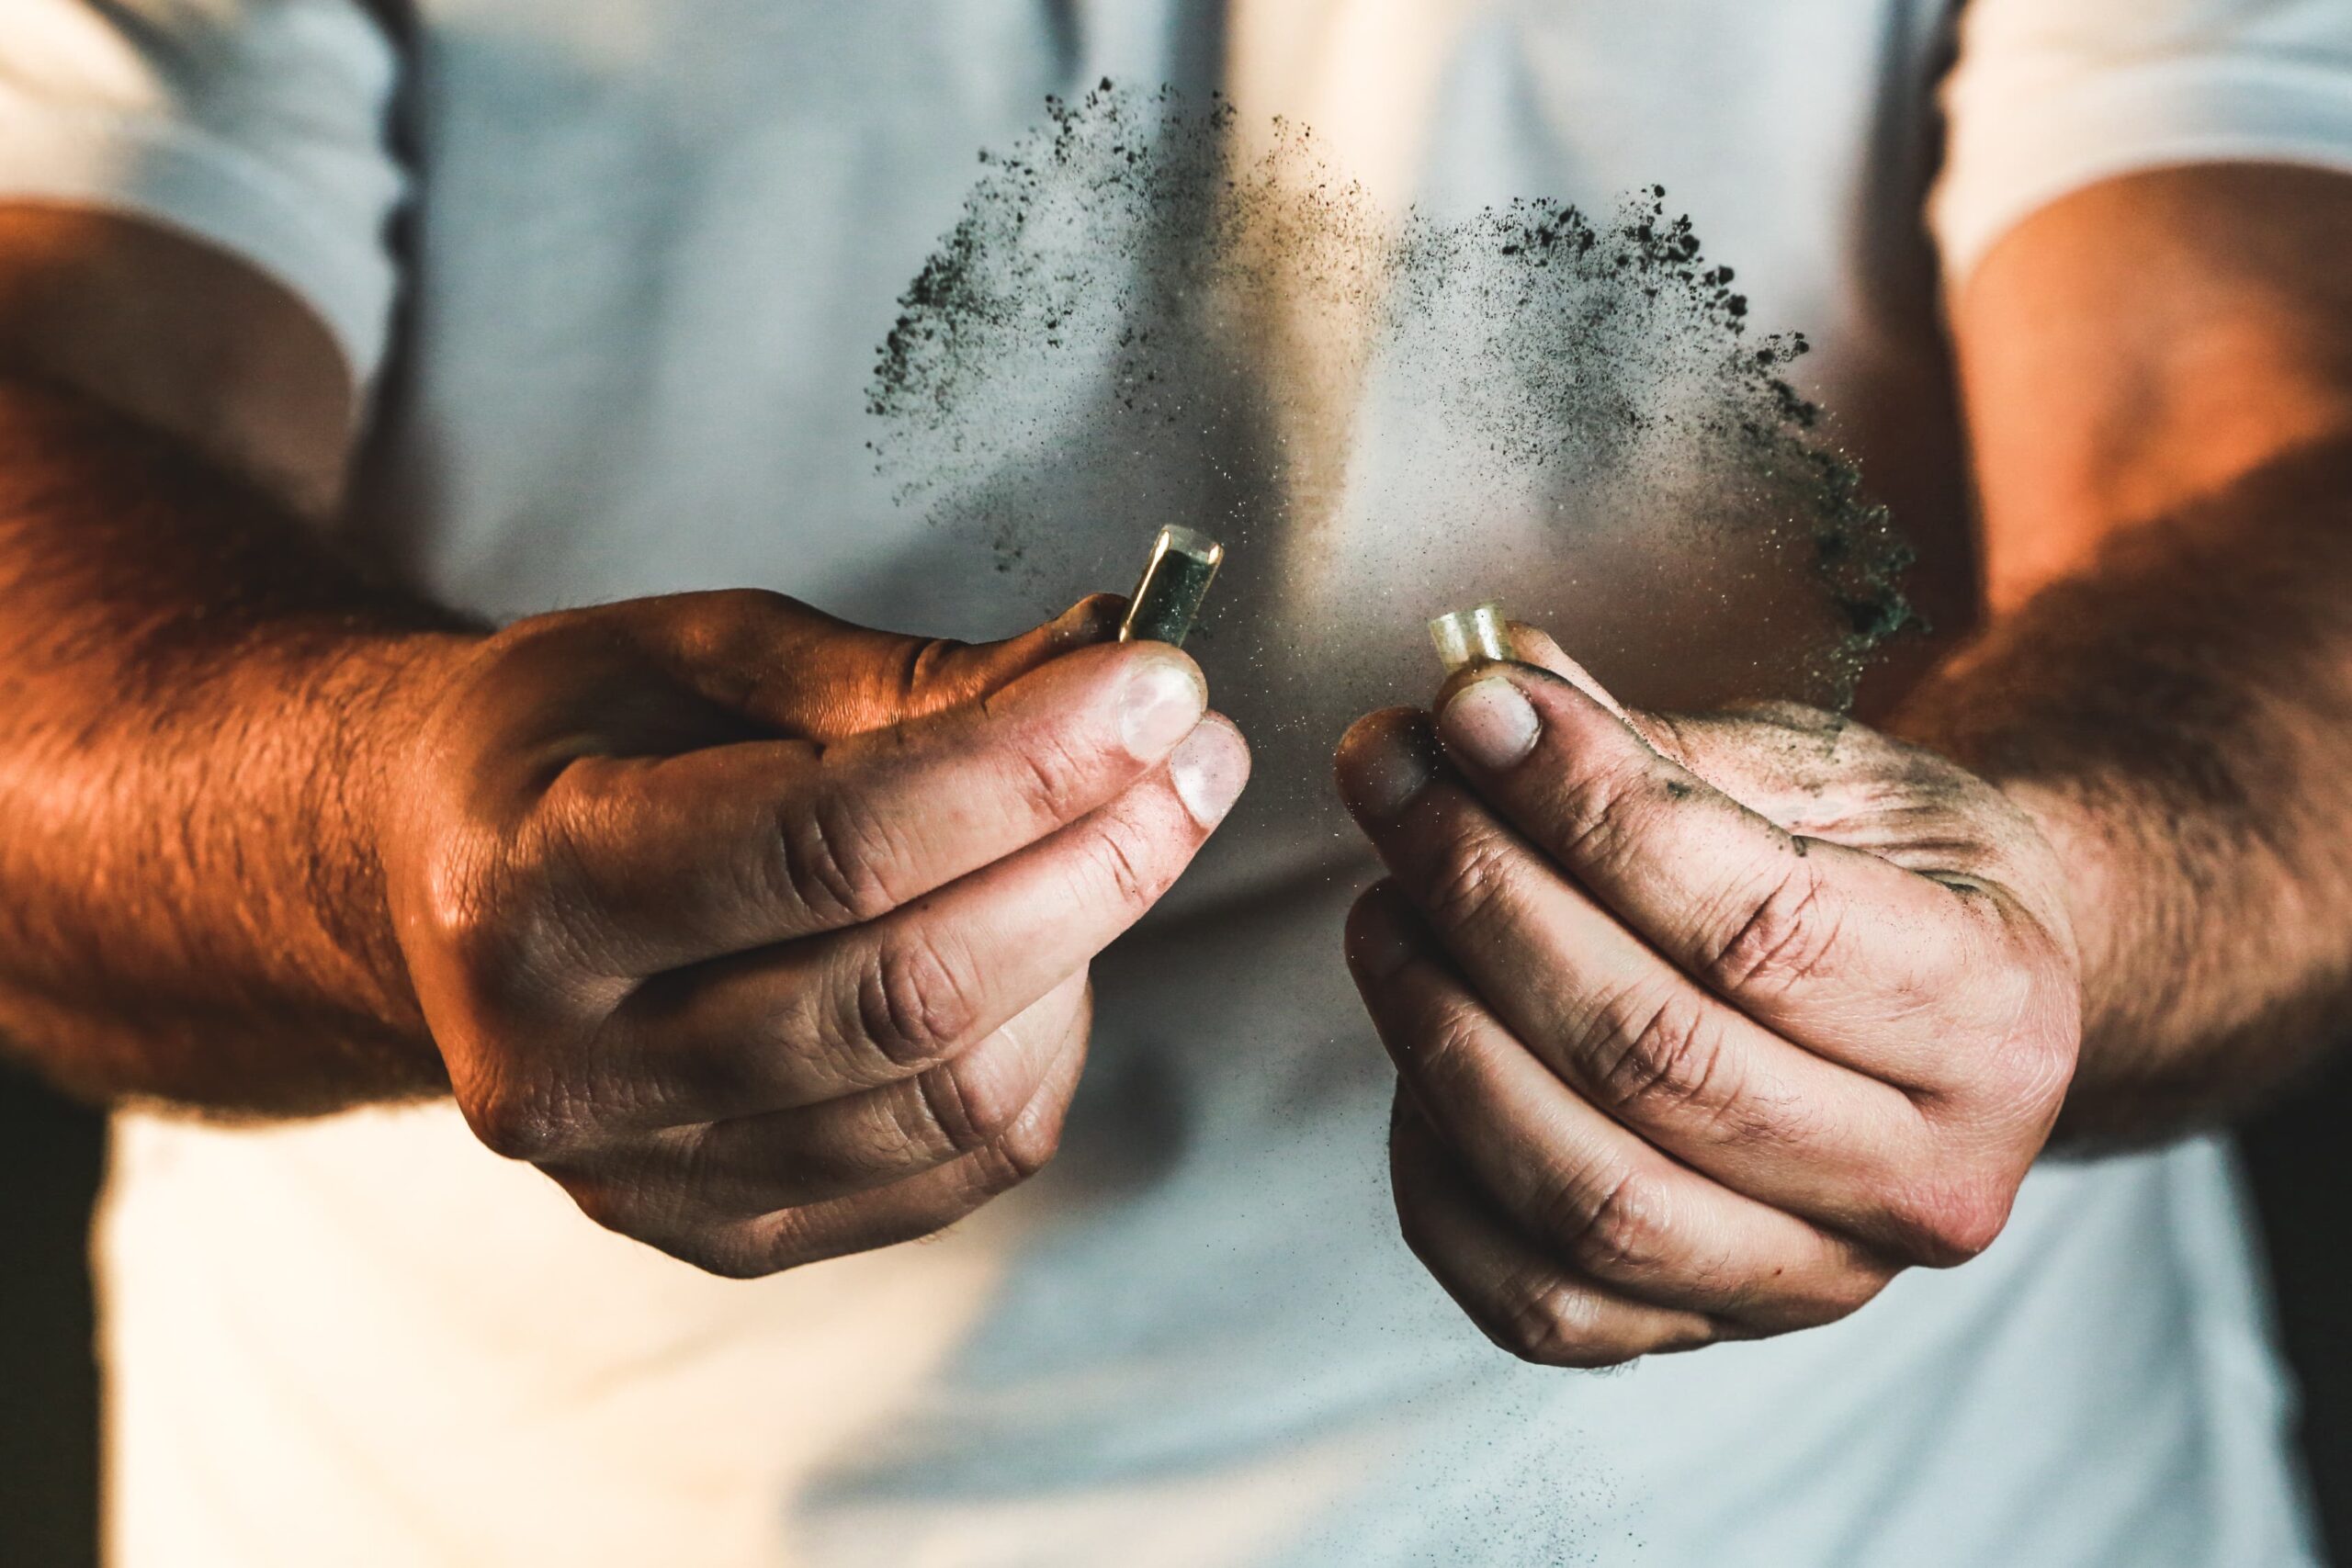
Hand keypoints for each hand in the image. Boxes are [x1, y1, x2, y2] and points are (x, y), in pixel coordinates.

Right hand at [377, 589, 1247, 1275]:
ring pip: (949, 1093)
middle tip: (1197, 756)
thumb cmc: (583, 743)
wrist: (446, 888)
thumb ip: (910, 680)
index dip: (1025, 767)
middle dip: (1095, 859)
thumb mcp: (709, 656)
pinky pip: (955, 1166)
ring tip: (1127, 831)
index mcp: (527, 885)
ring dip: (1087, 949)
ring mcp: (642, 1179)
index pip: (826, 844)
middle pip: (904, 990)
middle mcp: (562, 1068)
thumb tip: (1115, 663)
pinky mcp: (724, 1235)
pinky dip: (1044, 1049)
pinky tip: (1052, 949)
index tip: (1160, 686)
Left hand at [1335, 628, 2078, 1365]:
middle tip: (1393, 782)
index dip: (1589, 809)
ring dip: (1446, 1034)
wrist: (1953, 1009)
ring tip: (1385, 904)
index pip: (1758, 924)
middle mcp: (1931, 1180)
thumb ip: (1657, 743)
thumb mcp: (1824, 772)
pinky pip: (1540, 1301)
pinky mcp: (1709, 1332)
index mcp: (1998, 1013)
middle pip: (1657, 1060)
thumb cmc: (1888, 870)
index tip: (1469, 709)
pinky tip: (1415, 1050)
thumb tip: (1479, 693)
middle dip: (1487, 898)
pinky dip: (1443, 1179)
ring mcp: (1818, 1280)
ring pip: (1592, 1197)